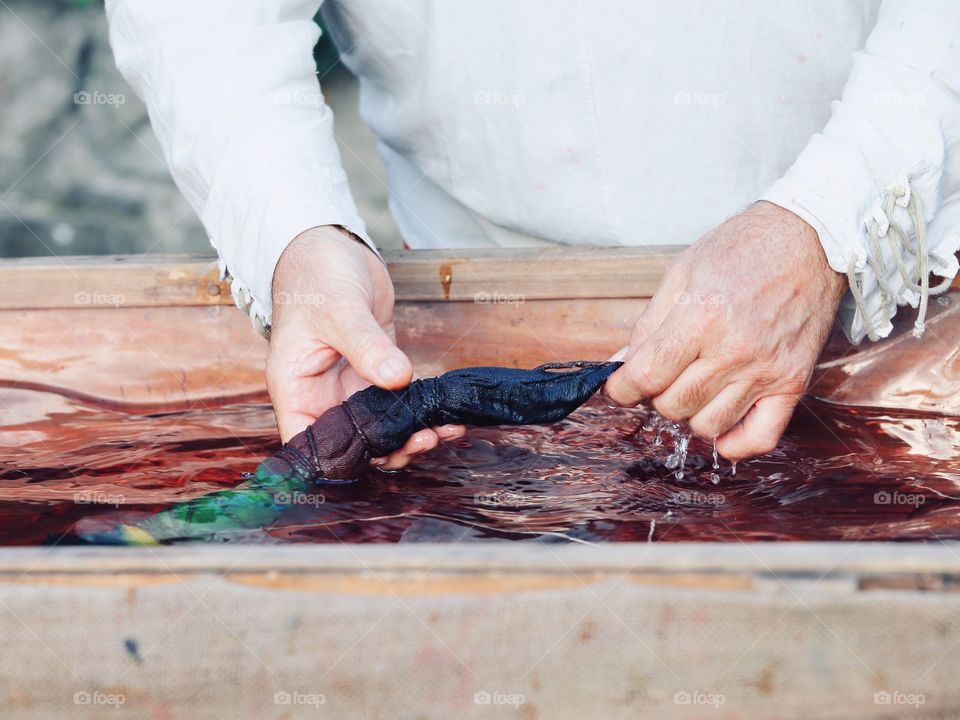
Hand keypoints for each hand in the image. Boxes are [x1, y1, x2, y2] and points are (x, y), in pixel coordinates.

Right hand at [267, 226, 463, 467]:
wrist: (331, 247)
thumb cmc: (315, 275)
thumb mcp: (338, 310)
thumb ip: (367, 346)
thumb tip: (398, 378)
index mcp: (296, 389)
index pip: (310, 443)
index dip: (339, 461)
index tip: (379, 458)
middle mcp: (322, 396)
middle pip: (353, 443)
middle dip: (390, 449)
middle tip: (426, 440)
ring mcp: (351, 387)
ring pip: (382, 429)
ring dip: (412, 435)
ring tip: (445, 431)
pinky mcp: (378, 373)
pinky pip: (400, 404)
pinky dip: (422, 413)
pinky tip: (448, 416)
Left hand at [605, 201, 844, 459]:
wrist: (810, 239)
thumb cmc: (743, 249)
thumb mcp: (681, 274)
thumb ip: (648, 325)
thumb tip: (620, 364)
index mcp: (701, 317)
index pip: (645, 376)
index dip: (621, 388)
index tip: (620, 385)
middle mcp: (734, 350)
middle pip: (671, 405)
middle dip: (655, 394)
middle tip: (664, 373)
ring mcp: (766, 371)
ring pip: (707, 425)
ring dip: (690, 412)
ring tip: (695, 385)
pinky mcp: (792, 383)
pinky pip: (759, 438)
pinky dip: (734, 442)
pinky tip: (721, 421)